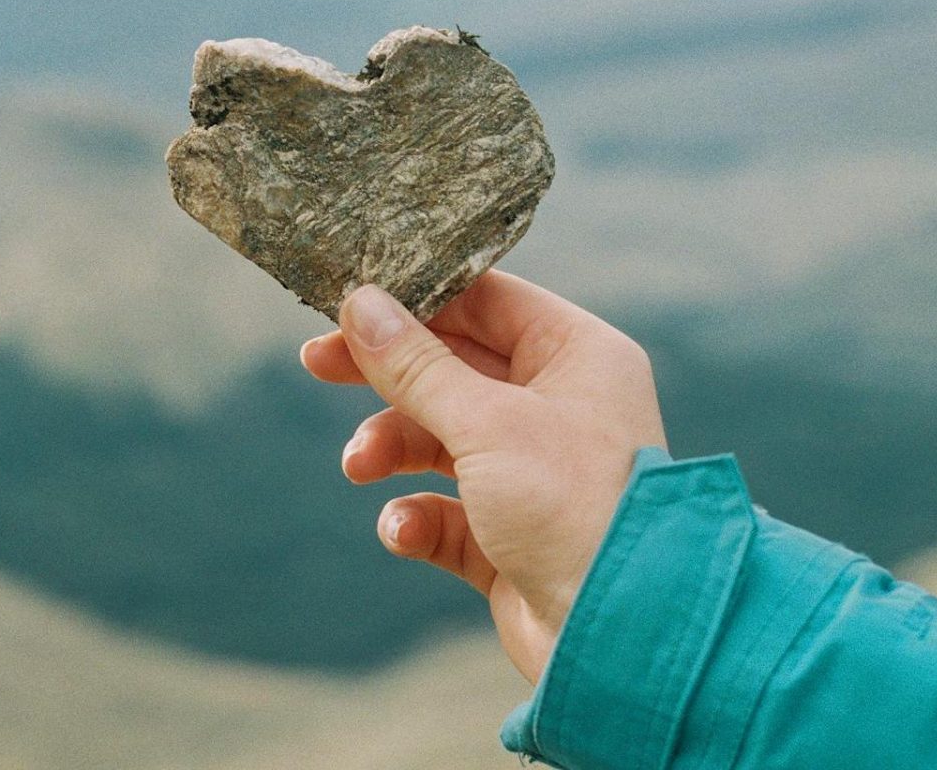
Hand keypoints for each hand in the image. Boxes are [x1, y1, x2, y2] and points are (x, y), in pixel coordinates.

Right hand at [299, 270, 666, 681]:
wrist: (620, 638)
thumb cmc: (573, 508)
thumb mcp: (486, 423)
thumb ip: (416, 365)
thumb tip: (359, 305)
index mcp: (576, 357)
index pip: (486, 302)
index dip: (416, 298)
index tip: (347, 302)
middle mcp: (558, 406)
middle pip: (452, 367)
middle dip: (385, 374)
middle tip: (317, 363)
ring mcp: (532, 472)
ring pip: (439, 438)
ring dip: (392, 447)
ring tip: (360, 465)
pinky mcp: (509, 534)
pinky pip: (445, 510)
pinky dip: (416, 517)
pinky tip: (403, 530)